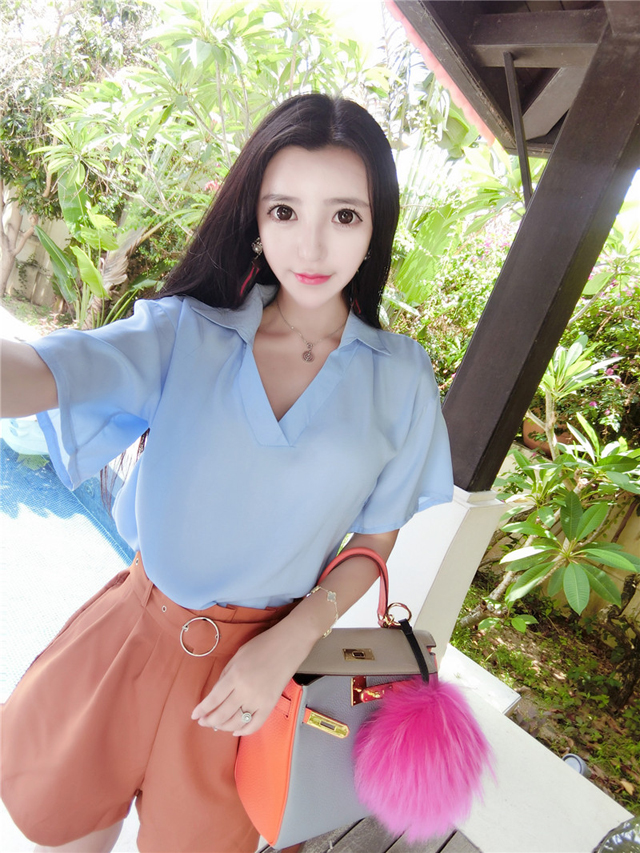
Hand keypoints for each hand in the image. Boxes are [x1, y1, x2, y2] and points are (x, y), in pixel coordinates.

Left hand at [191, 621, 311, 735]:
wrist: (288, 645)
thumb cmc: (261, 646)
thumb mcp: (237, 657)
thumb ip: (225, 676)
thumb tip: (215, 695)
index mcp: (235, 676)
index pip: (213, 699)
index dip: (202, 710)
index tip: (194, 715)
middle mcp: (246, 690)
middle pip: (222, 714)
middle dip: (209, 720)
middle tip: (203, 721)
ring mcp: (259, 700)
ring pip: (237, 722)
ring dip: (224, 726)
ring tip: (217, 725)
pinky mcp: (271, 704)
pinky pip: (255, 725)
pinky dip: (244, 731)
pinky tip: (236, 730)